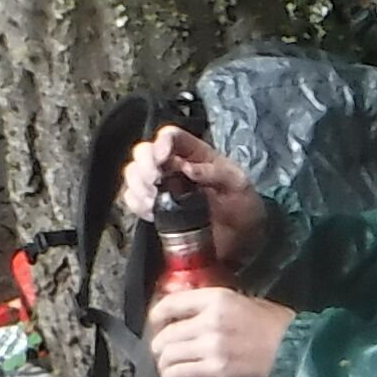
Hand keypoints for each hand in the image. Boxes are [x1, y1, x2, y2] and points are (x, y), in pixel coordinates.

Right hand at [119, 123, 268, 276]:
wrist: (242, 240)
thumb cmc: (243, 205)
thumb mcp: (238, 185)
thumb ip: (216, 173)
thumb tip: (187, 168)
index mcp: (195, 153)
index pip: (171, 136)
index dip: (161, 143)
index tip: (163, 159)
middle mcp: (174, 166)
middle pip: (144, 151)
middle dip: (144, 164)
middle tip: (154, 180)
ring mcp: (162, 187)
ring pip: (133, 173)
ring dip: (137, 184)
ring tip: (152, 198)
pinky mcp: (154, 208)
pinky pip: (132, 199)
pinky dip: (135, 203)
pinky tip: (150, 211)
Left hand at [145, 282, 289, 376]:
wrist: (296, 350)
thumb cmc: (276, 325)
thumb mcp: (244, 301)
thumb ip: (215, 306)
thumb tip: (189, 314)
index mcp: (218, 299)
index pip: (172, 303)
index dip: (158, 314)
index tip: (156, 322)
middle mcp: (210, 321)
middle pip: (166, 333)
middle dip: (160, 344)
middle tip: (163, 350)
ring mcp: (211, 346)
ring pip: (168, 354)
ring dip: (164, 362)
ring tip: (168, 365)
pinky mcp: (215, 370)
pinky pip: (179, 373)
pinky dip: (172, 376)